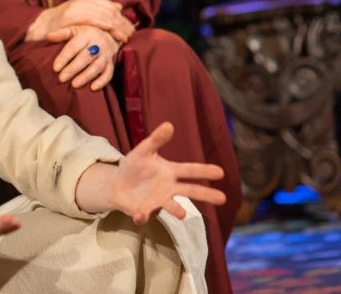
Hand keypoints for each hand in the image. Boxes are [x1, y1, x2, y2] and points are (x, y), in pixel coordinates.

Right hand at [25, 0, 134, 43]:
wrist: (42, 26)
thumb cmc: (64, 23)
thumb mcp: (83, 13)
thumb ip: (100, 9)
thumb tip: (120, 6)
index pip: (111, 7)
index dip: (123, 19)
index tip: (131, 30)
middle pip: (110, 11)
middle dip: (122, 24)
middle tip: (131, 35)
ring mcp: (78, 6)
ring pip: (104, 15)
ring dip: (116, 27)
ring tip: (124, 37)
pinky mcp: (73, 14)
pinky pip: (93, 18)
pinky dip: (104, 24)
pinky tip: (112, 30)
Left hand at [42, 25, 118, 90]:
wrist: (109, 34)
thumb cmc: (85, 33)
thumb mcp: (74, 29)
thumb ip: (62, 34)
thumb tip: (48, 36)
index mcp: (86, 34)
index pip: (73, 47)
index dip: (64, 57)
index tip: (55, 68)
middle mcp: (97, 44)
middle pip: (85, 57)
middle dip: (73, 69)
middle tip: (61, 78)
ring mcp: (106, 54)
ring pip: (97, 66)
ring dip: (86, 76)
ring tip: (74, 85)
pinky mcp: (111, 63)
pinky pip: (109, 73)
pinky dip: (102, 81)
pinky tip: (93, 88)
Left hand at [112, 123, 226, 224]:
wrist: (117, 184)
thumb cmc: (135, 166)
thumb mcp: (143, 151)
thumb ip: (156, 140)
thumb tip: (169, 124)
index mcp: (170, 172)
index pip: (190, 170)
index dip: (204, 171)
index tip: (221, 172)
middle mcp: (168, 188)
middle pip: (190, 191)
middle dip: (205, 194)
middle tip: (222, 198)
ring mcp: (157, 201)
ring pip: (170, 206)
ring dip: (176, 209)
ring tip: (182, 214)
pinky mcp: (143, 211)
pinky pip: (144, 214)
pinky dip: (143, 216)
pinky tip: (139, 215)